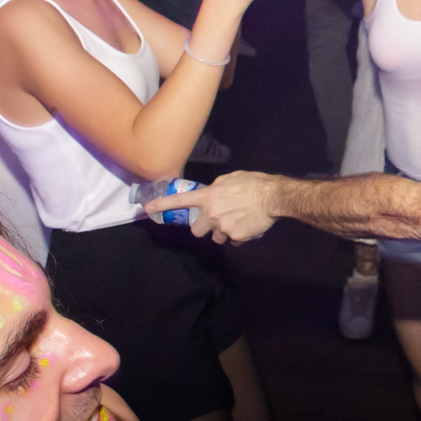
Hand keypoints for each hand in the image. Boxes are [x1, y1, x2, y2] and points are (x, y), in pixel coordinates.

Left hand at [144, 170, 278, 242]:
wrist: (274, 198)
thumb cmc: (254, 183)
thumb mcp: (231, 178)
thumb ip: (217, 187)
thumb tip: (213, 193)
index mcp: (208, 196)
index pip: (180, 201)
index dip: (161, 205)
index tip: (146, 208)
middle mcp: (211, 214)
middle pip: (197, 230)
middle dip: (205, 227)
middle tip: (217, 220)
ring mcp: (222, 228)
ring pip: (216, 237)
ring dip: (223, 233)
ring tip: (238, 221)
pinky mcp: (235, 237)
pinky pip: (233, 241)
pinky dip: (239, 236)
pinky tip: (248, 225)